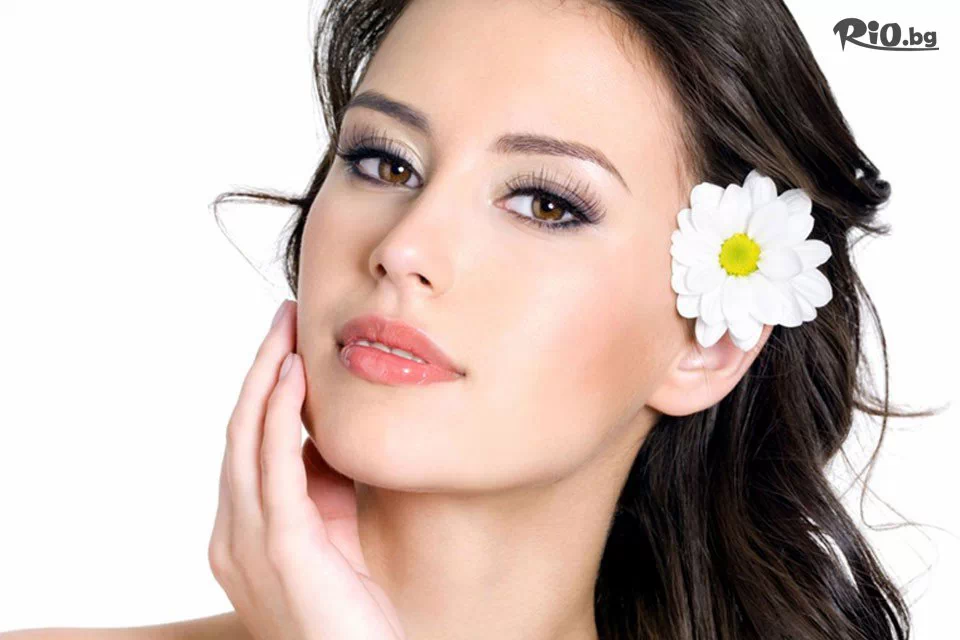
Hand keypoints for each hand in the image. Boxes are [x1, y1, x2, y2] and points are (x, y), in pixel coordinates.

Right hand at [207, 299, 405, 639]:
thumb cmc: (352, 618)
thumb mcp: (333, 542)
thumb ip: (322, 496)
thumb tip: (326, 444)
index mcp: (242, 535)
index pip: (246, 447)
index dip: (263, 393)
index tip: (287, 349)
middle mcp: (231, 536)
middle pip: (238, 431)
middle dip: (260, 370)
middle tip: (284, 319)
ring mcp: (247, 542)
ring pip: (247, 437)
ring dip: (266, 377)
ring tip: (287, 331)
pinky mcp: (279, 546)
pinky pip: (274, 463)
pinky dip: (280, 413)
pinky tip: (293, 377)